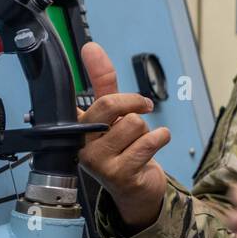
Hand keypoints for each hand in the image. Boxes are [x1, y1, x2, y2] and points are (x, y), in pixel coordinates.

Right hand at [76, 41, 170, 230]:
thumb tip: (91, 48)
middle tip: (144, 107)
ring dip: (146, 131)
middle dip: (134, 103)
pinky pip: (148, 143)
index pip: (86, 93)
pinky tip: (154, 145)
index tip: (91, 48)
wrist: (135, 189)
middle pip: (110, 105)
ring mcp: (98, 162)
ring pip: (134, 124)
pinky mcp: (119, 175)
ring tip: (140, 142)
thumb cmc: (122, 149)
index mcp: (76, 127)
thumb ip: (103, 82)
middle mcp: (81, 144)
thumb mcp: (114, 113)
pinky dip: (159, 139)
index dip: (93, 71)